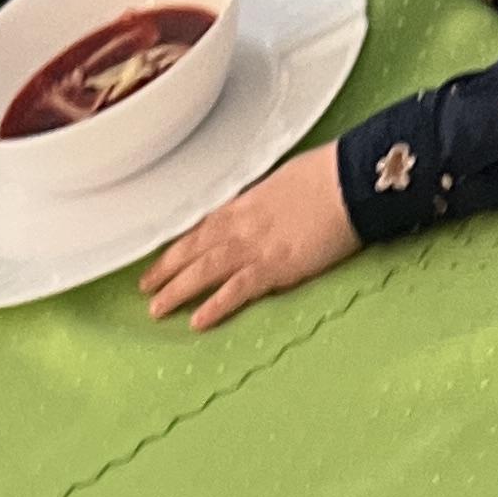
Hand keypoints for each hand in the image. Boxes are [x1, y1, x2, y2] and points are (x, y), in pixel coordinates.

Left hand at [140, 143, 357, 327]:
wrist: (352, 179)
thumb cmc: (329, 175)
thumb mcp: (286, 181)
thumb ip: (264, 200)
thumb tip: (259, 206)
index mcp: (246, 202)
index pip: (202, 227)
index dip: (178, 245)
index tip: (161, 259)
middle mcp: (243, 224)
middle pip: (194, 248)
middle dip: (166, 269)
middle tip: (145, 289)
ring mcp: (255, 246)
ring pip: (204, 270)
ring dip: (177, 290)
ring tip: (157, 309)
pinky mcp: (274, 266)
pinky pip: (236, 290)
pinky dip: (214, 306)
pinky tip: (196, 321)